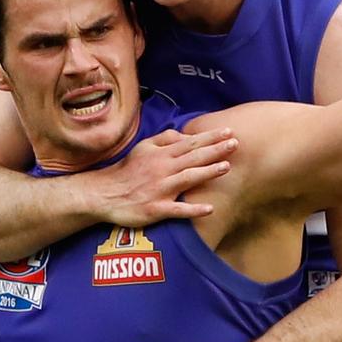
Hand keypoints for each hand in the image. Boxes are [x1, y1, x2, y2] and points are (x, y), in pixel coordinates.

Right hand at [90, 127, 237, 225]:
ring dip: (207, 172)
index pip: (190, 143)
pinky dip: (193, 209)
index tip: (229, 132)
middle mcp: (162, 169)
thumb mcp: (144, 147)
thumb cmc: (129, 170)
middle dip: (215, 150)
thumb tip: (185, 135)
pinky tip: (209, 209)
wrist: (106, 193)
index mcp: (161, 154)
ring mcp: (160, 190)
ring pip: (187, 178)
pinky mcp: (156, 209)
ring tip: (226, 167)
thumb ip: (165, 139)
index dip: (210, 137)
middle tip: (235, 144)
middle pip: (193, 158)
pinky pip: (177, 210)